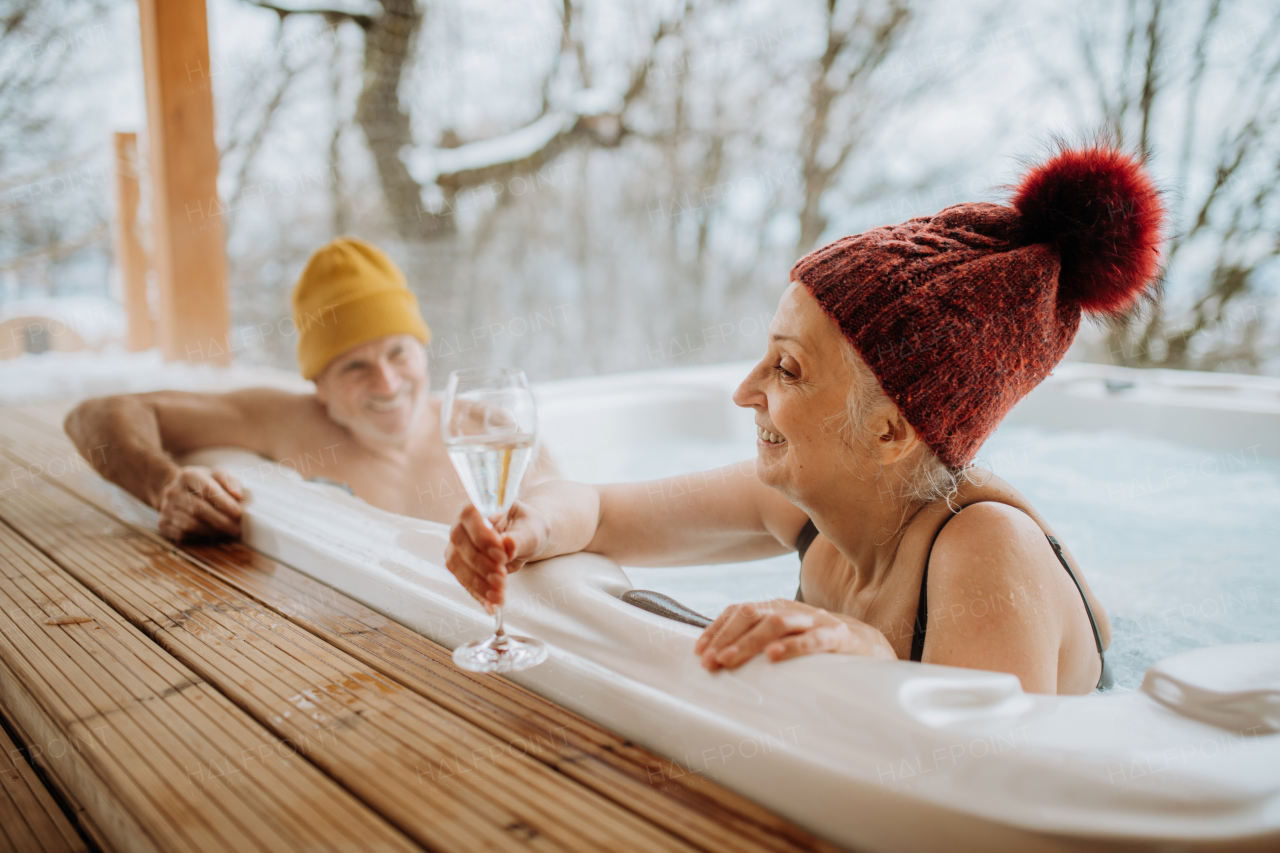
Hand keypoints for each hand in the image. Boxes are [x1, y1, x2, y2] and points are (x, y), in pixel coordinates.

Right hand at [156, 466, 244, 541]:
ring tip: (228, 532)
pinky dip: (201, 535)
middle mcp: (173, 491)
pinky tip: (213, 534)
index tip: (238, 513)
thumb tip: (238, 496)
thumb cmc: (204, 484)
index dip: (224, 503)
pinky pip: (183, 533)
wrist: (178, 491)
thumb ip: (230, 482)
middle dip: (221, 521)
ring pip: (191, 524)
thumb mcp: (217, 476)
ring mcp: (166, 508)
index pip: (207, 489)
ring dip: (212, 530)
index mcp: (187, 475)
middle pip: (199, 509)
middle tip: (237, 528)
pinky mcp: (163, 523)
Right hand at [444, 501, 546, 609]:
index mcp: (479, 505)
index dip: (482, 536)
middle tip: (502, 579)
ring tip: (499, 596)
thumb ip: (520, 537)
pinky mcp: (460, 564)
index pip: (470, 516)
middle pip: (461, 544)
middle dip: (482, 565)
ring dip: (478, 584)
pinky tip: (491, 605)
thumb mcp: (532, 530)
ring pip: (458, 565)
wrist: (526, 539)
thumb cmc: (528, 527)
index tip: (502, 555)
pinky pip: (463, 580)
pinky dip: (477, 594)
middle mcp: (462, 524)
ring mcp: (457, 545)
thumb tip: (508, 544)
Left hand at [694, 599, 896, 670]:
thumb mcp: (785, 640)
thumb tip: (720, 662)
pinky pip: (813, 639)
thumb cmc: (818, 646)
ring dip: (748, 642)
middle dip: (726, 637)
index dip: (717, 629)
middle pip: (752, 615)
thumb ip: (759, 645)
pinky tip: (773, 658)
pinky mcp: (838, 637)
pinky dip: (792, 647)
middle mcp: (792, 610)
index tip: (699, 652)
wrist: (869, 646)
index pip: (740, 611)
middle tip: (709, 662)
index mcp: (777, 608)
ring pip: (777, 623)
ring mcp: (815, 621)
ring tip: (729, 660)